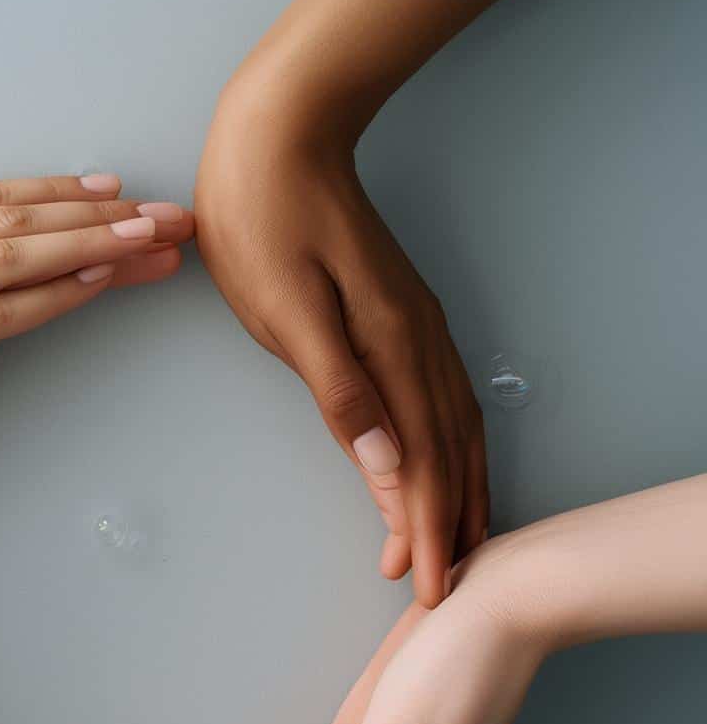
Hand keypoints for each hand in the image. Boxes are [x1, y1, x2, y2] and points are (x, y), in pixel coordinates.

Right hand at [0, 175, 193, 538]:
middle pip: (4, 218)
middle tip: (164, 216)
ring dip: (88, 246)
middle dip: (95, 213)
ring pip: (3, 258)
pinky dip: (49, 297)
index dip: (54, 189)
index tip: (117, 191)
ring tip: (150, 243)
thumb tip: (0, 270)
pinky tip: (97, 284)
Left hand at [195, 81, 485, 606]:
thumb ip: (341, 391)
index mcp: (390, 350)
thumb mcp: (287, 311)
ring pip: (455, 427)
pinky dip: (452, 444)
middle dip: (447, 526)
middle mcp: (418, 343)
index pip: (421, 464)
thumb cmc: (265, 223)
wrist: (281, 135)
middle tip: (437, 587)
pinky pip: (444, 396)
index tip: (423, 588)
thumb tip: (389, 465)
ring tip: (456, 541)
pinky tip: (446, 460)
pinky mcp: (403, 314)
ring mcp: (417, 326)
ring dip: (457, 489)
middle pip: (449, 454)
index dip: (425, 531)